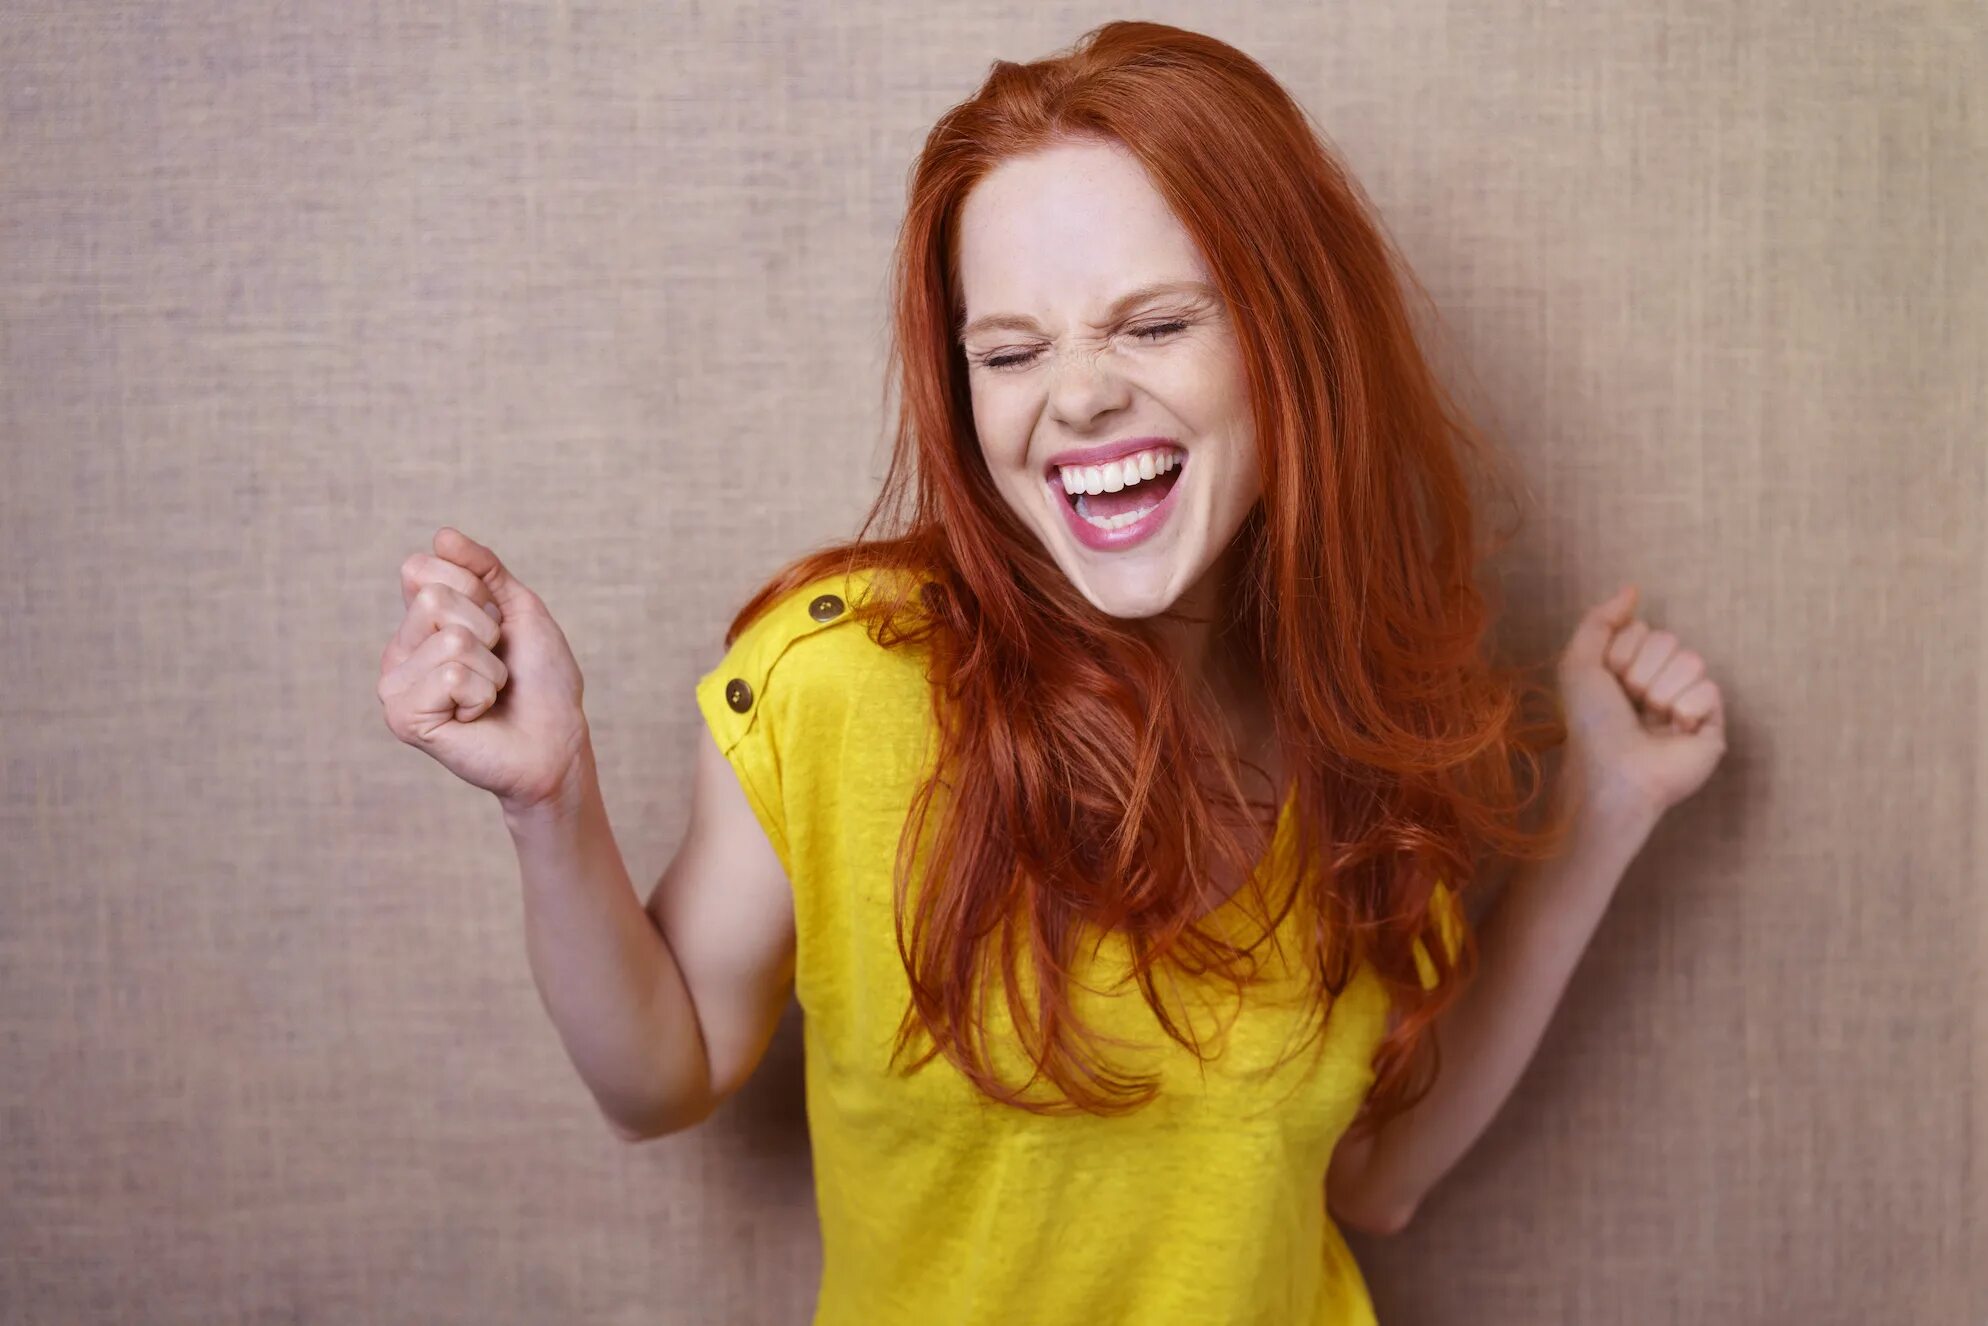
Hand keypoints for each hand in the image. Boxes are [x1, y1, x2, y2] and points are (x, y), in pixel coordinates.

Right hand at [376, 527, 591, 814]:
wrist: (557, 742)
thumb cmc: (541, 681)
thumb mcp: (519, 609)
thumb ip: (483, 569)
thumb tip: (442, 535)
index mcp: (418, 622)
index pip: (419, 568)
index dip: (473, 590)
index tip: (496, 626)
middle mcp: (398, 651)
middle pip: (432, 599)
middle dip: (485, 630)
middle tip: (495, 665)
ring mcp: (395, 686)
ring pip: (448, 639)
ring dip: (489, 668)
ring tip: (488, 695)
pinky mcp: (403, 718)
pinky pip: (450, 675)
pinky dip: (481, 694)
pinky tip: (474, 717)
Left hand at [1555, 583, 1727, 819]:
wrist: (1614, 771)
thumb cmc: (1592, 724)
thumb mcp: (1578, 665)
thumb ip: (1599, 621)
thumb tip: (1631, 590)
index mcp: (1630, 669)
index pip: (1641, 630)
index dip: (1621, 653)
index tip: (1609, 684)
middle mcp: (1659, 682)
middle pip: (1669, 640)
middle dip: (1642, 671)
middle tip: (1631, 703)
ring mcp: (1687, 702)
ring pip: (1692, 660)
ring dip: (1662, 690)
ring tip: (1652, 720)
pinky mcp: (1712, 724)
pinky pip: (1711, 688)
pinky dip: (1686, 709)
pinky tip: (1675, 731)